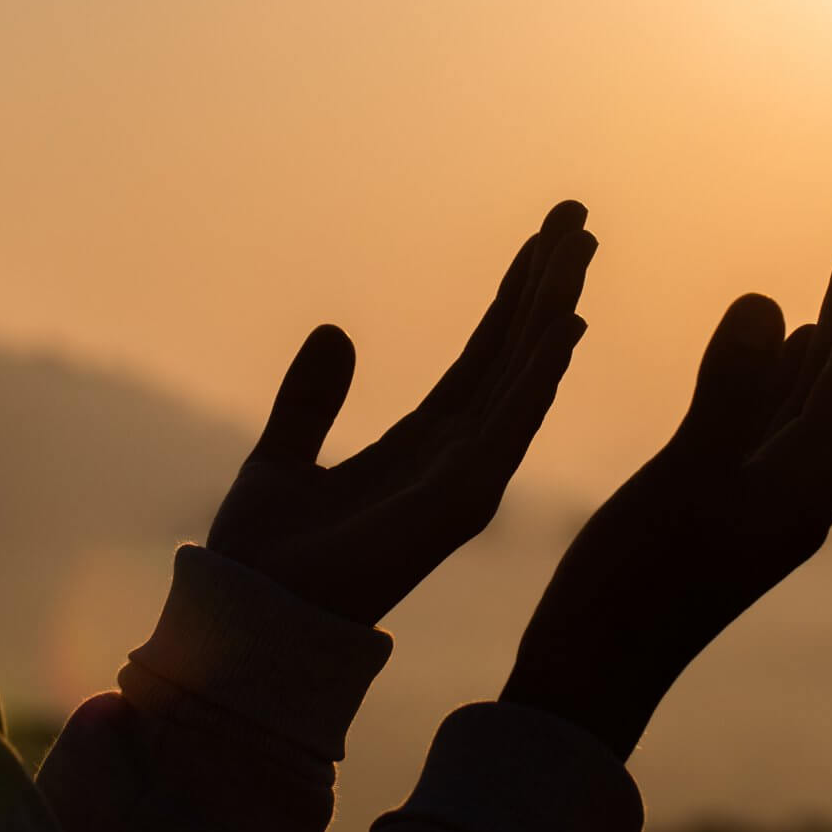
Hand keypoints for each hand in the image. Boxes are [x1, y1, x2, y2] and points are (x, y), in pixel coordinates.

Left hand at [207, 201, 594, 624]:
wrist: (249, 613)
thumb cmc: (266, 555)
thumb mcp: (281, 454)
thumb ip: (312, 398)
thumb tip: (335, 332)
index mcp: (421, 443)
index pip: (483, 356)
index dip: (514, 299)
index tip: (545, 242)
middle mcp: (457, 457)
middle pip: (515, 355)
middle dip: (548, 287)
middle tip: (580, 219)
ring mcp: (465, 479)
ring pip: (523, 380)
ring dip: (554, 313)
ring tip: (582, 250)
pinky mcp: (459, 502)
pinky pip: (509, 427)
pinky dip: (539, 376)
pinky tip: (566, 326)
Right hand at [502, 203, 831, 756]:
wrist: (590, 680)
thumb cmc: (629, 588)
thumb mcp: (680, 479)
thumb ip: (729, 392)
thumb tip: (775, 304)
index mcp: (803, 489)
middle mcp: (802, 493)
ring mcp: (769, 503)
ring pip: (817, 396)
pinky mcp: (733, 509)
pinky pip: (780, 420)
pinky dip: (792, 368)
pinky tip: (794, 339)